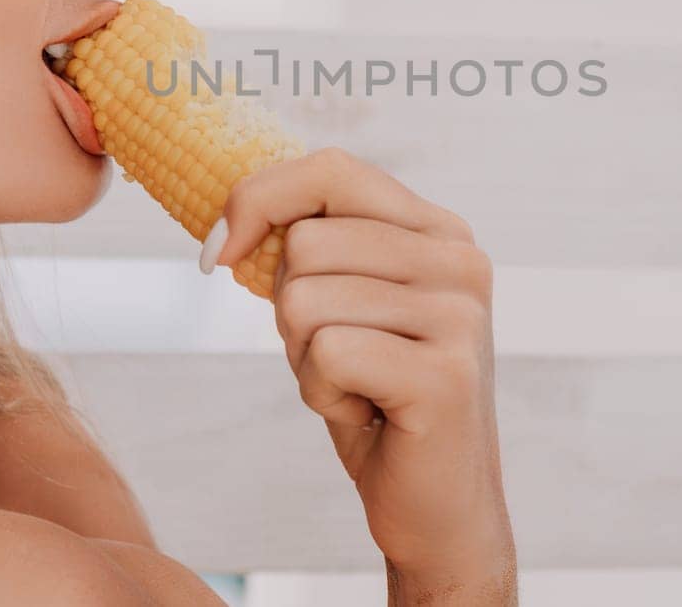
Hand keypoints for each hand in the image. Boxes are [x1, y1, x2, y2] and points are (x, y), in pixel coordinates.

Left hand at [204, 147, 513, 576]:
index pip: (331, 170)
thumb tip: (227, 226)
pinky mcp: (446, 376)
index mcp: (440, 230)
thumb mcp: (345, 305)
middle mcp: (461, 260)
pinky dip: (322, 395)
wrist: (440, 510)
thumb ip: (312, 247)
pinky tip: (367, 416)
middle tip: (337, 358)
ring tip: (356, 387)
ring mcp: (460, 316)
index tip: (220, 253)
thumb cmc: (377, 400)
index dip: (258, 200)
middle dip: (289, 310)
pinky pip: (327, 354)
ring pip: (307, 299)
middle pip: (307, 241)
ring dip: (306, 359)